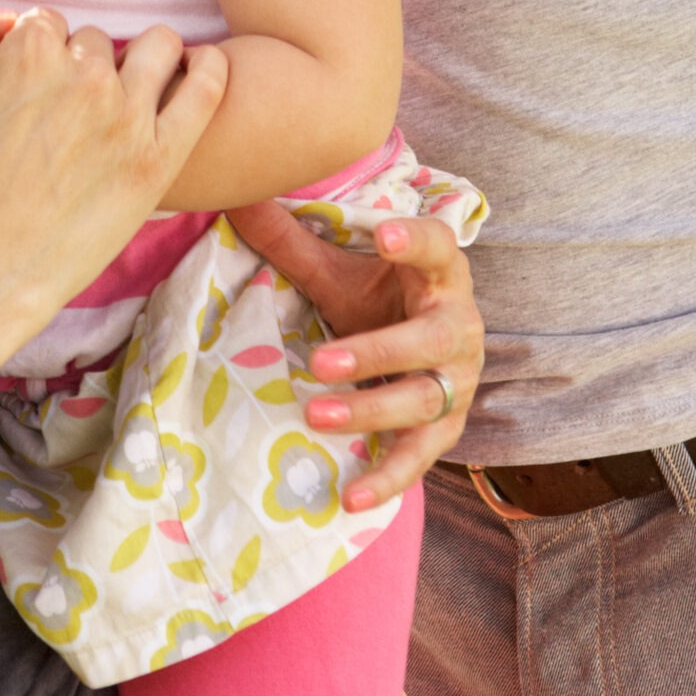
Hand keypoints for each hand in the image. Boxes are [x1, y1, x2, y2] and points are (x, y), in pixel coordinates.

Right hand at [0, 11, 228, 376]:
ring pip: (157, 48)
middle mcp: (84, 75)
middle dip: (79, 66)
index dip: (31, 55)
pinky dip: (208, 69)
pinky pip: (204, 92)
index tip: (25, 90)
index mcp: (29, 52)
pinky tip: (201, 65)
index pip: (46, 24)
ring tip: (133, 84)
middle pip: (95, 40)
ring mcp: (127, 117)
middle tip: (61, 114)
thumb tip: (4, 20)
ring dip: (145, 57)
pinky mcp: (157, 160)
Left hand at [229, 205, 483, 511]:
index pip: (438, 246)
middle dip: (376, 353)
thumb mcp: (339, 270)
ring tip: (315, 415)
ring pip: (423, 399)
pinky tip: (350, 497)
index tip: (383, 234)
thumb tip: (236, 198)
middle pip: (430, 338)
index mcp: (438, 273)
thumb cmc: (380, 296)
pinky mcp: (448, 426)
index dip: (415, 240)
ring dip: (370, 411)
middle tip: (320, 363)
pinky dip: (387, 478)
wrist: (426, 345)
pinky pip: (420, 457)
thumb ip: (293, 239)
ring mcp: (458, 380)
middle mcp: (459, 325)